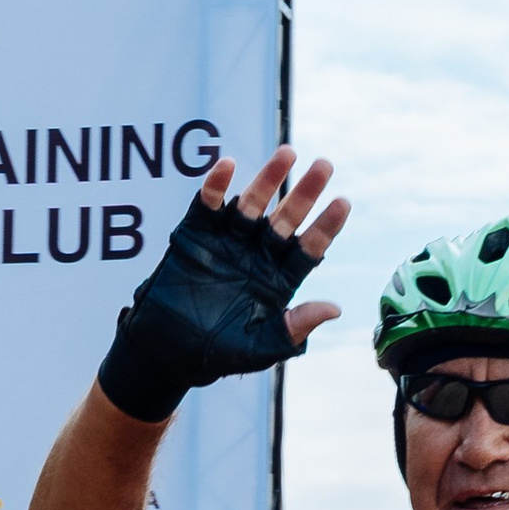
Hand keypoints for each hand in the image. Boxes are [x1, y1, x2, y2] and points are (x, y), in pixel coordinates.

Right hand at [194, 146, 349, 346]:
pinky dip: (215, 185)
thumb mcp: (260, 347)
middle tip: (325, 165)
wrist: (165, 352)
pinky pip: (207, 204)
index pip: (309, 248)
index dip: (326, 226)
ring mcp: (227, 241)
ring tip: (287, 154)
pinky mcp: (196, 234)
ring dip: (269, 178)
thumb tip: (334, 309)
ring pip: (253, 203)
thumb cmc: (215, 355)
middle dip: (306, 192)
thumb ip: (294, 328)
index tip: (344, 203)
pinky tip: (228, 166)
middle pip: (288, 218)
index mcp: (278, 279)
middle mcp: (257, 254)